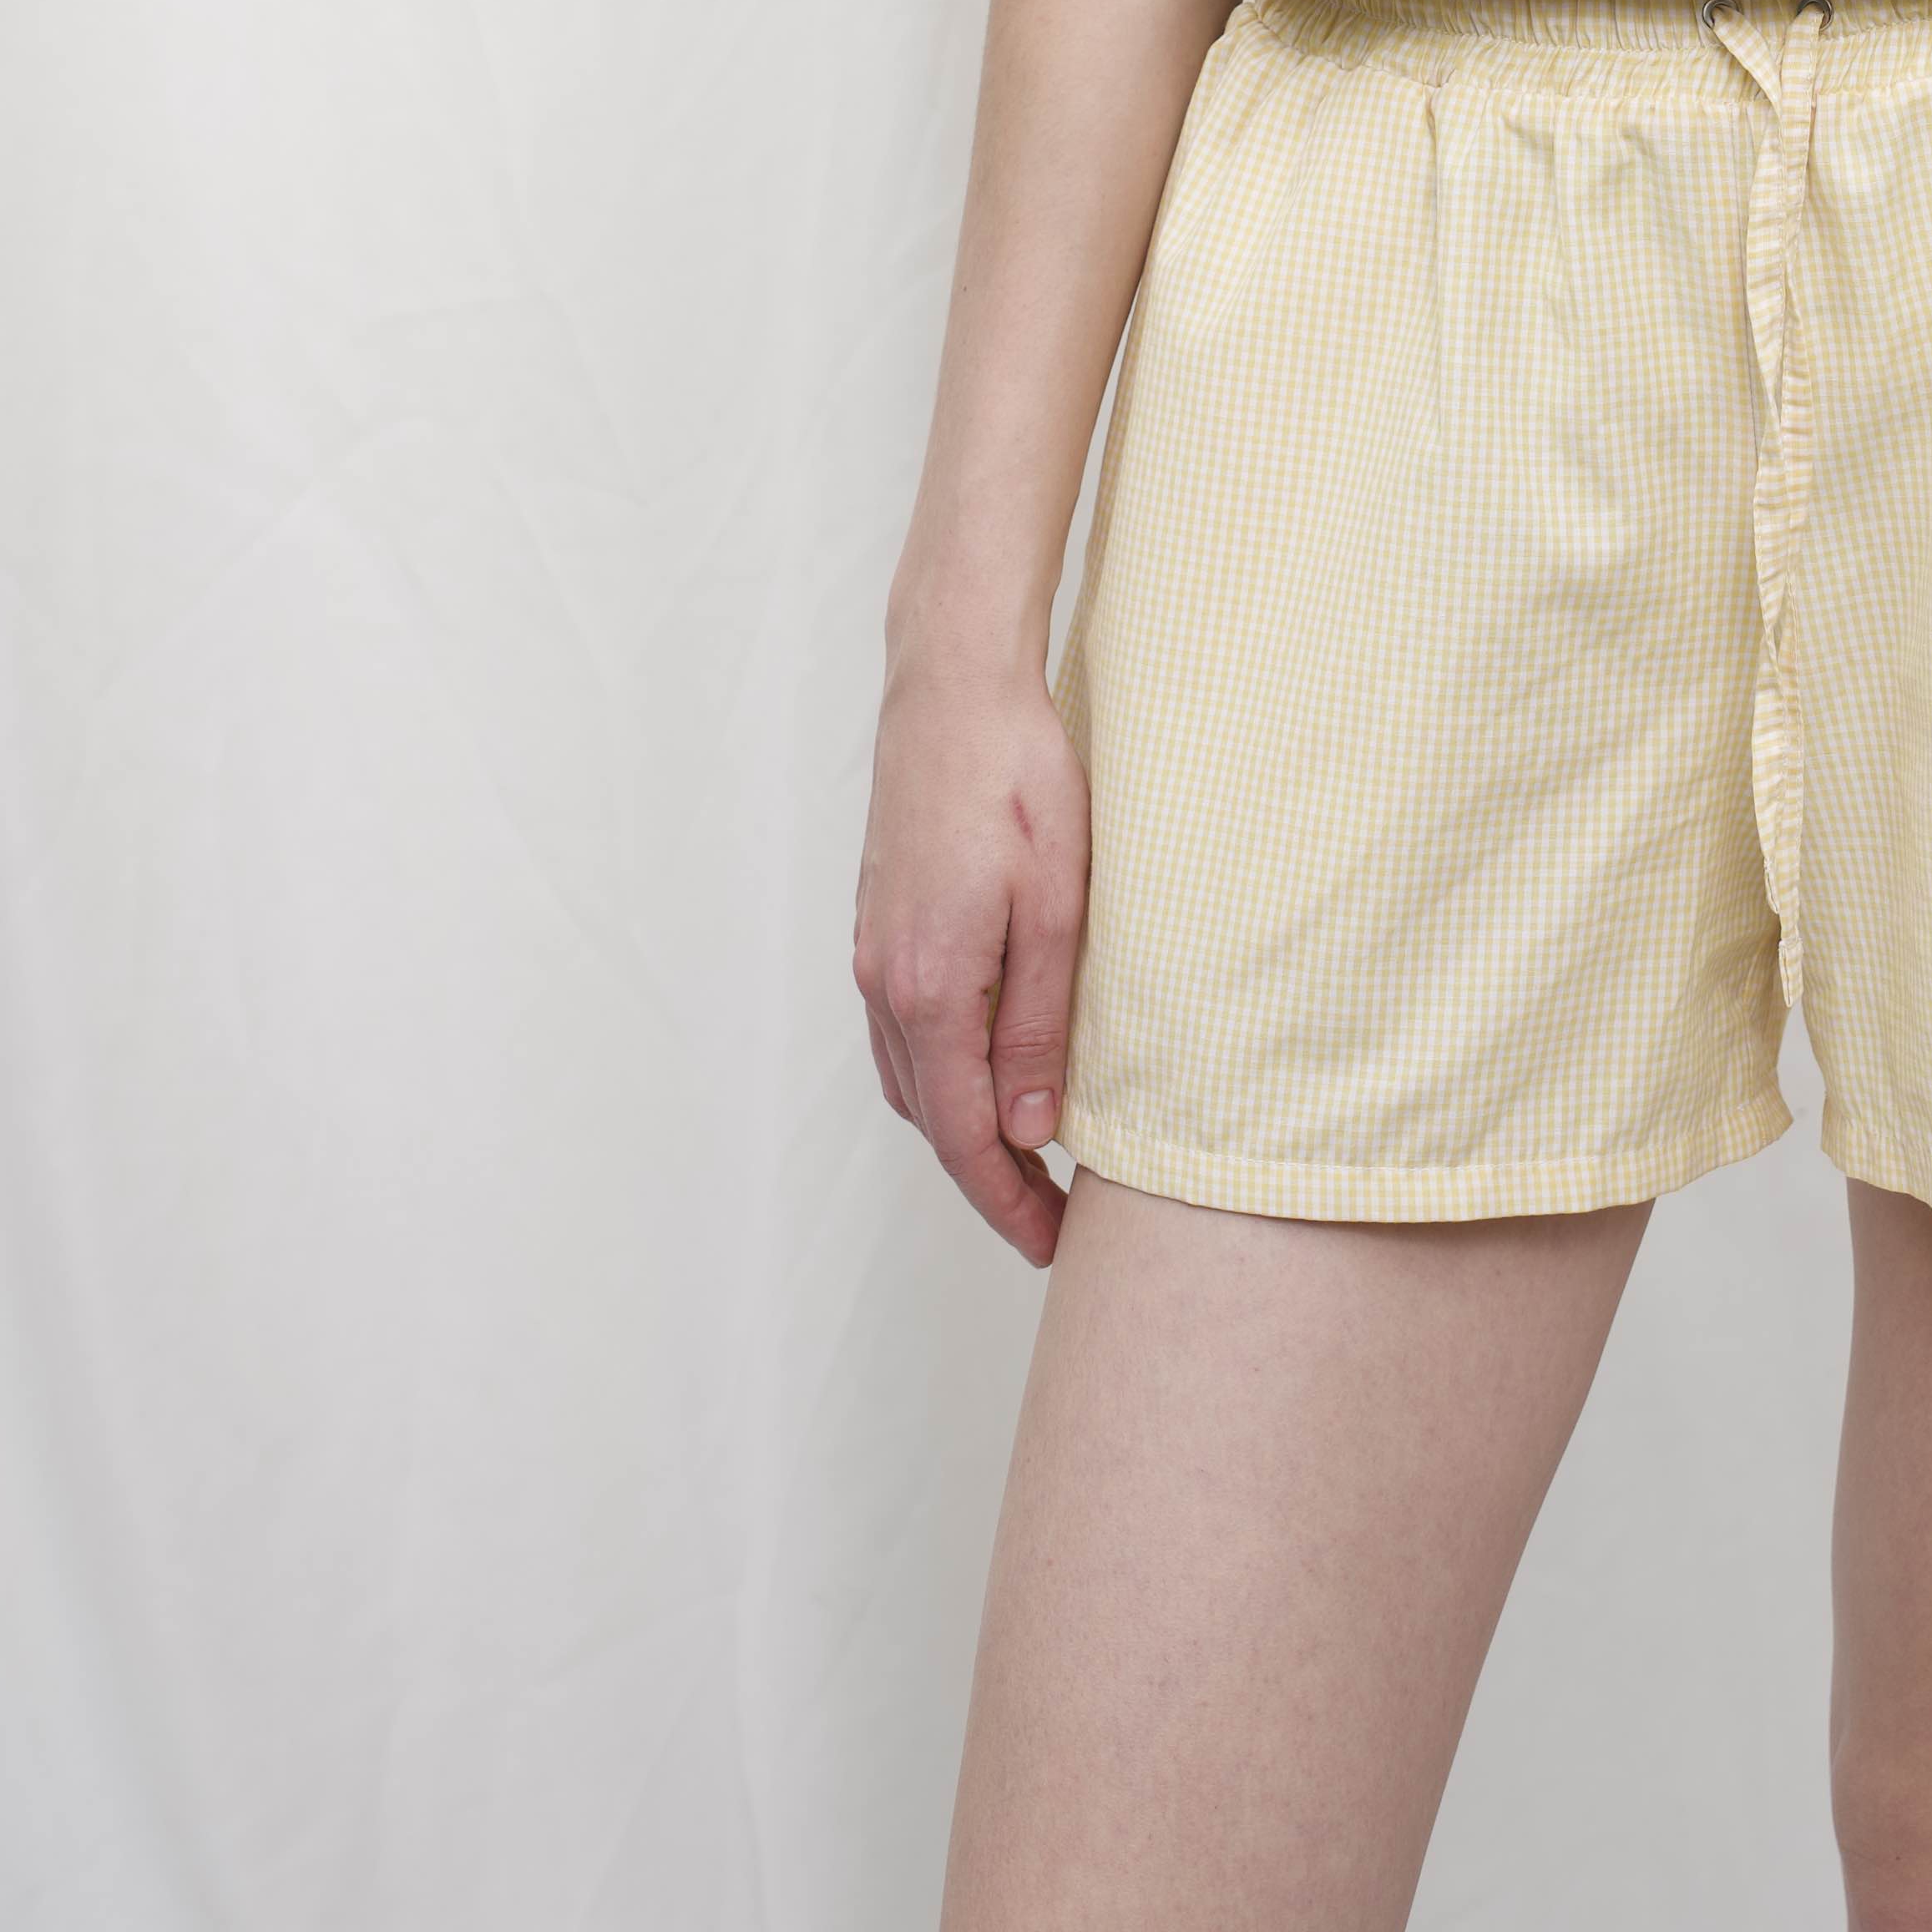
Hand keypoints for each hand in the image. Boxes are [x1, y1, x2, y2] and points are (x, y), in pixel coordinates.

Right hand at [855, 644, 1091, 1264]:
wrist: (951, 687)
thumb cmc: (1018, 778)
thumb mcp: (1057, 903)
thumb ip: (1039, 1023)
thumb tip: (1030, 1128)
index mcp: (931, 986)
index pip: (962, 1133)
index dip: (1006, 1200)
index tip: (1052, 1243)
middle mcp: (886, 981)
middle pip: (929, 1119)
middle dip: (987, 1179)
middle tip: (1052, 1220)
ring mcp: (874, 952)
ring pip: (911, 1078)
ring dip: (960, 1130)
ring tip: (1025, 1160)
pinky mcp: (879, 924)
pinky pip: (903, 1032)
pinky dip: (939, 1076)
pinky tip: (981, 1074)